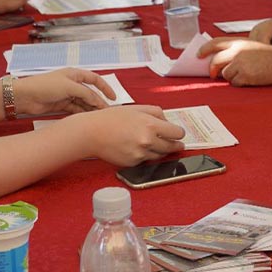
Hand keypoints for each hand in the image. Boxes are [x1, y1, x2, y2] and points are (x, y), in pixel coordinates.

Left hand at [14, 68, 115, 115]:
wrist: (25, 96)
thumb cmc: (45, 86)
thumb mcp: (69, 87)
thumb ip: (85, 93)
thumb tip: (97, 101)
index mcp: (74, 74)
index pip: (94, 79)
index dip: (105, 88)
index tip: (113, 98)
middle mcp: (71, 84)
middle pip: (89, 93)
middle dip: (98, 102)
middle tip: (106, 112)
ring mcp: (66, 95)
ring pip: (83, 102)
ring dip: (91, 109)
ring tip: (99, 117)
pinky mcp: (61, 105)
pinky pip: (76, 109)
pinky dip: (82, 113)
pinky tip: (87, 118)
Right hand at [71, 105, 186, 166]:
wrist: (92, 133)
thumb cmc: (111, 119)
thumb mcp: (135, 108)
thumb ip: (155, 112)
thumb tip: (166, 120)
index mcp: (150, 124)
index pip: (176, 133)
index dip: (179, 133)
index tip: (179, 134)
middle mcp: (147, 140)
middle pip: (171, 146)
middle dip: (175, 145)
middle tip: (178, 144)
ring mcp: (140, 153)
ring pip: (159, 155)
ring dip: (161, 150)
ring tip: (158, 145)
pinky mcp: (133, 163)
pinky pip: (145, 160)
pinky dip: (145, 155)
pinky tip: (138, 148)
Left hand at [199, 37, 271, 85]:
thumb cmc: (270, 56)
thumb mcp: (252, 46)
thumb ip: (237, 50)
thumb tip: (221, 61)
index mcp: (239, 42)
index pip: (215, 43)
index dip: (205, 49)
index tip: (198, 55)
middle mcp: (237, 51)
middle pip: (216, 61)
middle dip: (213, 70)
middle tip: (213, 75)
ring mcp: (240, 63)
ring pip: (226, 74)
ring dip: (232, 77)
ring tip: (246, 74)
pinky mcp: (245, 75)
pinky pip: (235, 83)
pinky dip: (241, 83)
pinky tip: (251, 79)